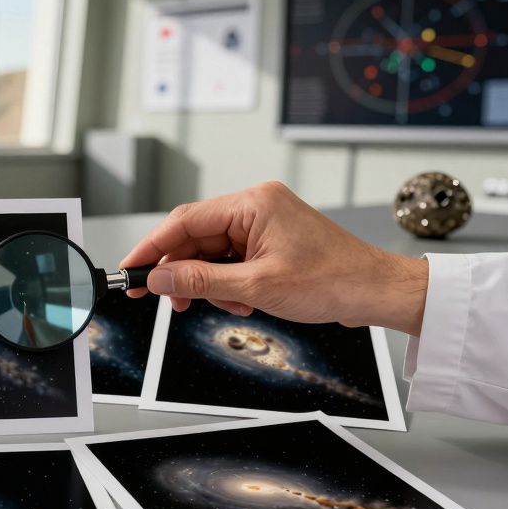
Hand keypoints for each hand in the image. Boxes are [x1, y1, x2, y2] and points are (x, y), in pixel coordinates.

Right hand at [120, 182, 429, 335]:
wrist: (375, 291)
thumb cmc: (334, 280)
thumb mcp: (256, 287)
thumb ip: (201, 282)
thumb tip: (161, 279)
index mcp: (253, 203)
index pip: (185, 221)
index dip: (153, 247)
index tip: (132, 270)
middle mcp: (255, 206)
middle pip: (196, 238)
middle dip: (183, 273)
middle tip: (164, 300)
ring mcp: (263, 223)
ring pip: (212, 253)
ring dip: (210, 284)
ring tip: (229, 305)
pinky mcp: (269, 241)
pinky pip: (231, 260)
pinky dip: (228, 283)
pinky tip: (242, 301)